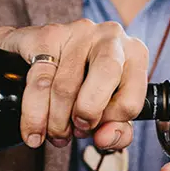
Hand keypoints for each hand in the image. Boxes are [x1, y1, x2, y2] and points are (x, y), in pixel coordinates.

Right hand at [0, 21, 148, 148]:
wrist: (47, 58)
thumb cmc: (92, 88)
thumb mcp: (114, 110)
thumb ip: (119, 131)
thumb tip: (104, 138)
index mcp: (136, 55)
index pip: (131, 100)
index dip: (112, 123)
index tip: (98, 129)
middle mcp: (110, 38)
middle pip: (106, 75)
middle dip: (88, 112)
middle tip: (78, 128)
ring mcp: (77, 32)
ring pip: (64, 85)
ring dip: (58, 121)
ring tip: (57, 134)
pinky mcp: (44, 35)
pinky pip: (37, 81)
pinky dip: (33, 114)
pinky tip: (34, 130)